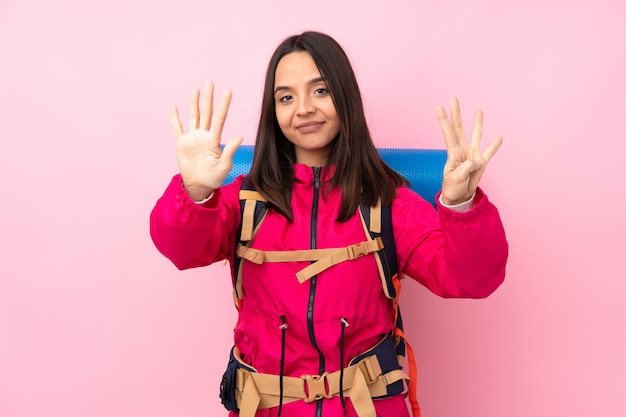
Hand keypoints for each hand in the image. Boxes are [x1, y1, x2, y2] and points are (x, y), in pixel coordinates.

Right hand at [170, 82, 242, 200]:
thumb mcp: (224, 165)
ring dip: (194, 103)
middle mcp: (204, 135)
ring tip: (196, 89)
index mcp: (214, 139)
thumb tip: (239, 136)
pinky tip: (174, 107)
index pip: (220, 118)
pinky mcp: (182, 143)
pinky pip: (177, 128)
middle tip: (210, 83)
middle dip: (208, 98)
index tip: (228, 91)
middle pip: (206, 112)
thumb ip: (230, 150)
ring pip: (193, 116)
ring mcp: (192, 138)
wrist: (199, 185)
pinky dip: (175, 118)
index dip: (224, 104)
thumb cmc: (214, 177)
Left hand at [436, 98, 501, 204]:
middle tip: (453, 99)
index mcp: (453, 153)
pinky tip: (499, 137)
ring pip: (475, 135)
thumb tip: (476, 160)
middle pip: (459, 128)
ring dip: (477, 123)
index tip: (439, 107)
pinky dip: (494, 146)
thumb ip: (465, 168)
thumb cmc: (452, 188)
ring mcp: (472, 155)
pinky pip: (489, 152)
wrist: (459, 197)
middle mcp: (462, 150)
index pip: (448, 133)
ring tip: (478, 110)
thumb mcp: (456, 179)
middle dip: (456, 114)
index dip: (444, 120)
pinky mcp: (481, 163)